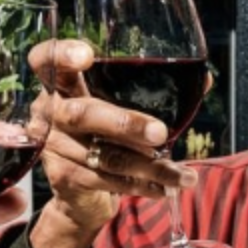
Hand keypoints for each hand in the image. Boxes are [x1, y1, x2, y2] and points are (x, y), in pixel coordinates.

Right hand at [25, 39, 196, 247]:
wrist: (81, 192)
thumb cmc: (107, 134)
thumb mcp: (121, 106)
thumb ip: (155, 90)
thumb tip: (202, 79)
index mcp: (62, 85)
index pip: (45, 60)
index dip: (61, 55)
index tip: (87, 55)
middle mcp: (50, 112)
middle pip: (81, 113)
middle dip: (125, 123)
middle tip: (160, 133)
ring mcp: (54, 147)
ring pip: (104, 154)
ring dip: (150, 166)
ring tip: (183, 176)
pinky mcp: (64, 178)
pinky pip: (107, 181)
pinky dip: (142, 186)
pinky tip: (166, 189)